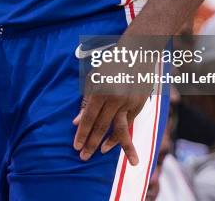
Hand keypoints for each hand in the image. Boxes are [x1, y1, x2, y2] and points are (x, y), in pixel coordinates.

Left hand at [73, 37, 158, 162]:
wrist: (137, 56)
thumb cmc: (110, 66)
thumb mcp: (93, 80)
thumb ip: (85, 101)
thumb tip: (76, 121)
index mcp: (101, 91)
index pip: (89, 117)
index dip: (82, 133)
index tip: (76, 147)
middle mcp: (115, 99)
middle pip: (101, 126)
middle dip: (91, 143)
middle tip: (83, 157)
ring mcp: (128, 103)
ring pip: (119, 130)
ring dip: (110, 146)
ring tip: (100, 155)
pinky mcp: (138, 106)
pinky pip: (127, 125)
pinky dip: (119, 136)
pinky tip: (111, 146)